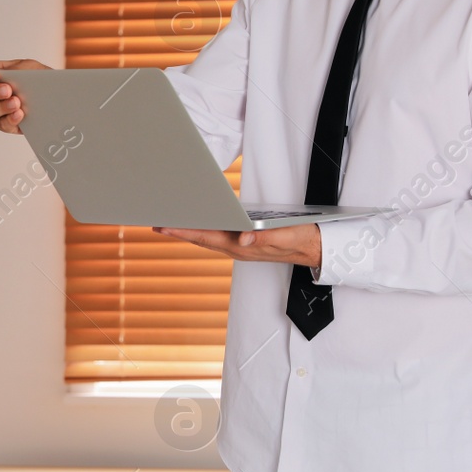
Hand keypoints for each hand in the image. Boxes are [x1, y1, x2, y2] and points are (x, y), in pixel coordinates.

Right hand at [0, 59, 50, 133]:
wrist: (56, 95)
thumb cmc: (40, 78)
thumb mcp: (30, 67)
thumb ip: (17, 70)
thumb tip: (9, 79)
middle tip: (7, 90)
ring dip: (2, 106)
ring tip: (17, 103)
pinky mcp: (8, 123)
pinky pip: (3, 124)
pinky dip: (10, 120)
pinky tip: (20, 115)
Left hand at [153, 223, 322, 268]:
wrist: (317, 249)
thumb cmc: (302, 240)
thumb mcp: (287, 236)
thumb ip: (265, 238)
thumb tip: (243, 238)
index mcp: (242, 246)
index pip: (206, 237)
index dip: (183, 231)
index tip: (163, 226)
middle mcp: (237, 248)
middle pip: (201, 238)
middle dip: (178, 231)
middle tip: (155, 223)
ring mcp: (240, 246)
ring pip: (208, 238)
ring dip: (188, 231)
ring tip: (169, 222)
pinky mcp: (245, 242)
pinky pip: (218, 236)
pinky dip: (204, 229)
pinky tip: (198, 223)